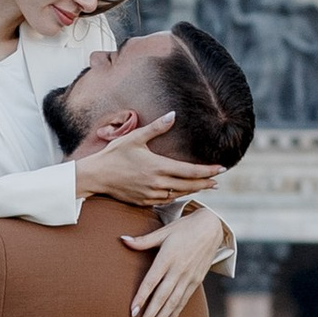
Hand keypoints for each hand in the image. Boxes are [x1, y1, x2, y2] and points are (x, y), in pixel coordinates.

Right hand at [73, 112, 225, 209]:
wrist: (96, 176)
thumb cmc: (114, 154)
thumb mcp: (135, 137)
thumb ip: (156, 128)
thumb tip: (173, 115)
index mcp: (158, 166)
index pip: (190, 171)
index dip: (208, 171)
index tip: (222, 169)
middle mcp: (157, 182)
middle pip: (189, 185)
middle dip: (205, 183)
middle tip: (218, 182)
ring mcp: (151, 194)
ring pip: (178, 194)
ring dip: (193, 191)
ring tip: (204, 187)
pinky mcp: (143, 201)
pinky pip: (165, 200)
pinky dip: (176, 196)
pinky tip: (181, 192)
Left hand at [123, 200, 233, 316]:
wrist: (211, 228)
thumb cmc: (183, 228)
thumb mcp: (163, 231)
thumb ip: (143, 240)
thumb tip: (122, 240)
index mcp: (167, 257)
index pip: (151, 281)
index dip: (141, 297)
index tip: (132, 311)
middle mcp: (178, 270)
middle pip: (162, 296)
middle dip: (151, 315)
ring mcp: (189, 277)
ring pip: (173, 302)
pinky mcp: (197, 280)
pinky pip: (184, 300)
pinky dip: (176, 313)